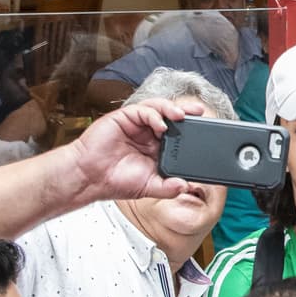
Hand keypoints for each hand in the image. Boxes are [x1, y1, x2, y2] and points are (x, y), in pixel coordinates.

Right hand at [66, 98, 203, 201]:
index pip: (177, 135)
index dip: (190, 130)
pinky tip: (160, 125)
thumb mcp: (149, 187)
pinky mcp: (124, 118)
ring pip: (158, 109)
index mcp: (155, 148)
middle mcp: (147, 134)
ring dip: (171, 109)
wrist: (90, 178)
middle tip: (199, 111)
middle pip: (170, 117)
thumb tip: (186, 186)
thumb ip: (168, 187)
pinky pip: (143, 110)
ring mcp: (135, 125)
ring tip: (181, 115)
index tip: (205, 131)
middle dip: (186, 112)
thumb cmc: (115, 181)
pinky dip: (154, 115)